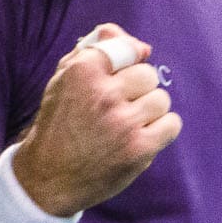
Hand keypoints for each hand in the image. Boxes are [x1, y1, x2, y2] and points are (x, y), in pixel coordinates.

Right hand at [13, 24, 180, 216]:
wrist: (49, 177)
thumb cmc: (60, 123)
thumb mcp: (65, 80)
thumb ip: (97, 51)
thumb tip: (140, 44)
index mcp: (81, 72)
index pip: (125, 47)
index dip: (127, 59)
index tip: (121, 72)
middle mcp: (104, 94)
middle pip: (147, 74)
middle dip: (136, 88)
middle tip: (118, 106)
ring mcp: (123, 123)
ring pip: (161, 98)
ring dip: (148, 110)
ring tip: (128, 123)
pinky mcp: (139, 149)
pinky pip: (172, 124)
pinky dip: (161, 130)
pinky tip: (142, 136)